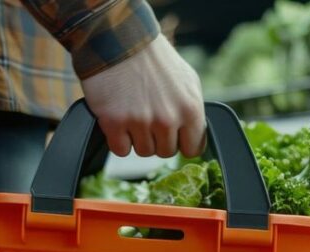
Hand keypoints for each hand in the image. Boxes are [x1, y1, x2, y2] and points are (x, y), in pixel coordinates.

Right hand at [80, 35, 204, 158]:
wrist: (120, 41)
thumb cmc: (154, 59)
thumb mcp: (187, 80)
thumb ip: (193, 110)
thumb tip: (195, 134)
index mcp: (190, 109)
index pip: (193, 148)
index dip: (182, 142)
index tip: (173, 134)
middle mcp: (168, 119)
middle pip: (166, 152)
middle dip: (158, 139)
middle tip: (149, 116)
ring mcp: (140, 122)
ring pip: (143, 152)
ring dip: (137, 138)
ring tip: (134, 113)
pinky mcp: (115, 123)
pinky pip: (120, 150)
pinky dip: (118, 139)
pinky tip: (119, 119)